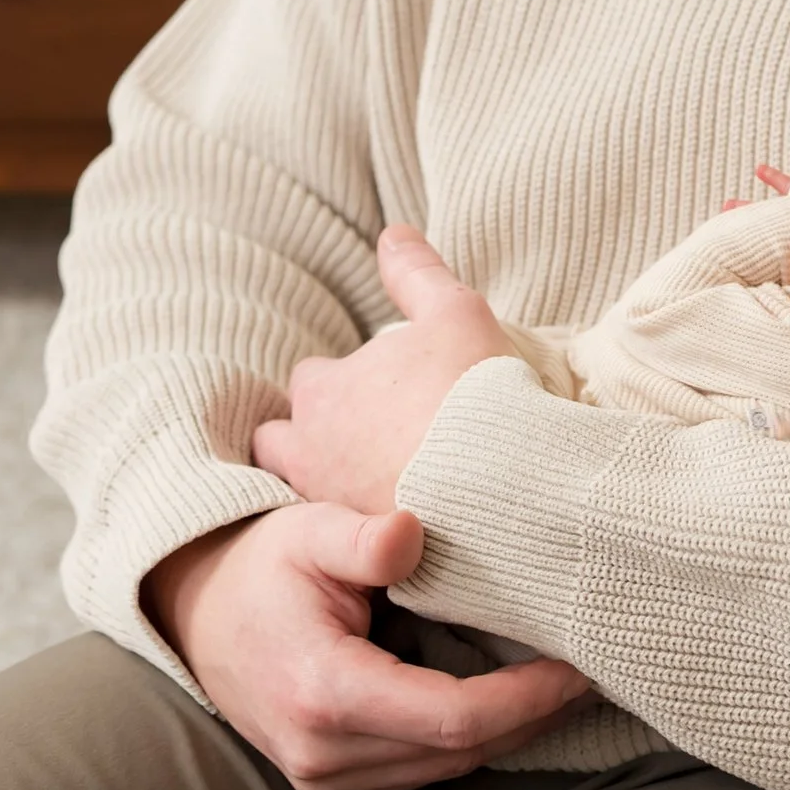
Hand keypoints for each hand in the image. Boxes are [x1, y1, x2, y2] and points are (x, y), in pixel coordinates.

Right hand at [144, 504, 588, 789]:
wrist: (198, 617)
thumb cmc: (262, 567)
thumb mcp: (307, 531)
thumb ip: (361, 538)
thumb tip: (409, 531)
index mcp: (325, 693)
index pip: (454, 719)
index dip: (528, 698)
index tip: (579, 667)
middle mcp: (325, 755)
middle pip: (462, 752)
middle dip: (534, 715)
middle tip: (594, 669)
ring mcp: (327, 782)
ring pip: (447, 770)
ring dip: (509, 731)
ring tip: (563, 682)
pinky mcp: (334, 788)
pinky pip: (421, 773)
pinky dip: (469, 741)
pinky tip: (506, 701)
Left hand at [249, 229, 513, 512]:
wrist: (504, 481)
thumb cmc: (473, 391)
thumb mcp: (453, 311)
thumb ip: (416, 273)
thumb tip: (392, 235)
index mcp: (323, 392)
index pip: (308, 381)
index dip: (338, 381)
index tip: (376, 388)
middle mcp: (312, 454)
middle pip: (284, 444)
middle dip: (312, 439)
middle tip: (364, 440)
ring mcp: (333, 510)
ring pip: (308, 494)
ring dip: (330, 485)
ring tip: (374, 483)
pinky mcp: (362, 554)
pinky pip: (347, 540)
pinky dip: (361, 528)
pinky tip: (399, 523)